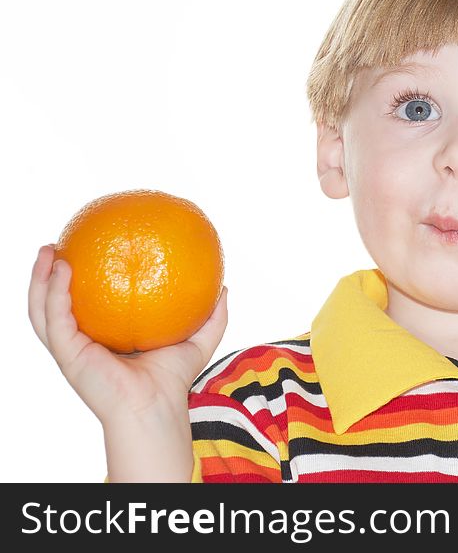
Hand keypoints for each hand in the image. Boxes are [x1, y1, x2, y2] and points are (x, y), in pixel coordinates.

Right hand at [27, 244, 228, 426]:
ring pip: (43, 310)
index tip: (84, 250)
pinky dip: (54, 293)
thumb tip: (224, 287)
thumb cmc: (173, 381)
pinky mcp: (68, 355)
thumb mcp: (198, 341)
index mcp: (105, 337)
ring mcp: (72, 349)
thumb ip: (213, 316)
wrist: (156, 407)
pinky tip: (63, 270)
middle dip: (47, 274)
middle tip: (56, 245)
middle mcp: (83, 341)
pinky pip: (55, 319)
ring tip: (48, 250)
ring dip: (39, 279)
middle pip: (54, 303)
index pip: (85, 305)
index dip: (80, 280)